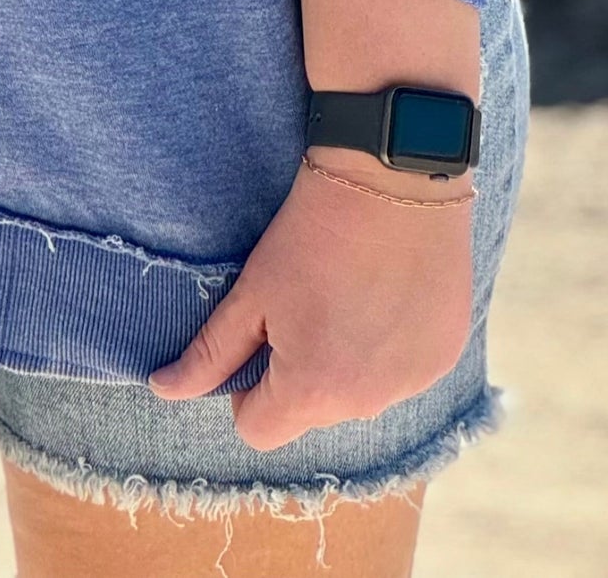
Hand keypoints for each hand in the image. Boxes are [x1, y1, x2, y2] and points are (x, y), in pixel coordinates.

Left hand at [148, 159, 474, 449]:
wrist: (392, 177)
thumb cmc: (313, 232)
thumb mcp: (252, 291)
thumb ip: (209, 352)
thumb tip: (163, 389)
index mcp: (313, 392)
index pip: (258, 429)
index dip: (246, 388)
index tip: (258, 337)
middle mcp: (368, 402)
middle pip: (312, 412)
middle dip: (299, 373)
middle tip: (304, 303)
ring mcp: (414, 381)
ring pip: (360, 393)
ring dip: (348, 362)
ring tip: (347, 292)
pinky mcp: (444, 355)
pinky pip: (402, 372)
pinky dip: (389, 346)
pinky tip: (385, 292)